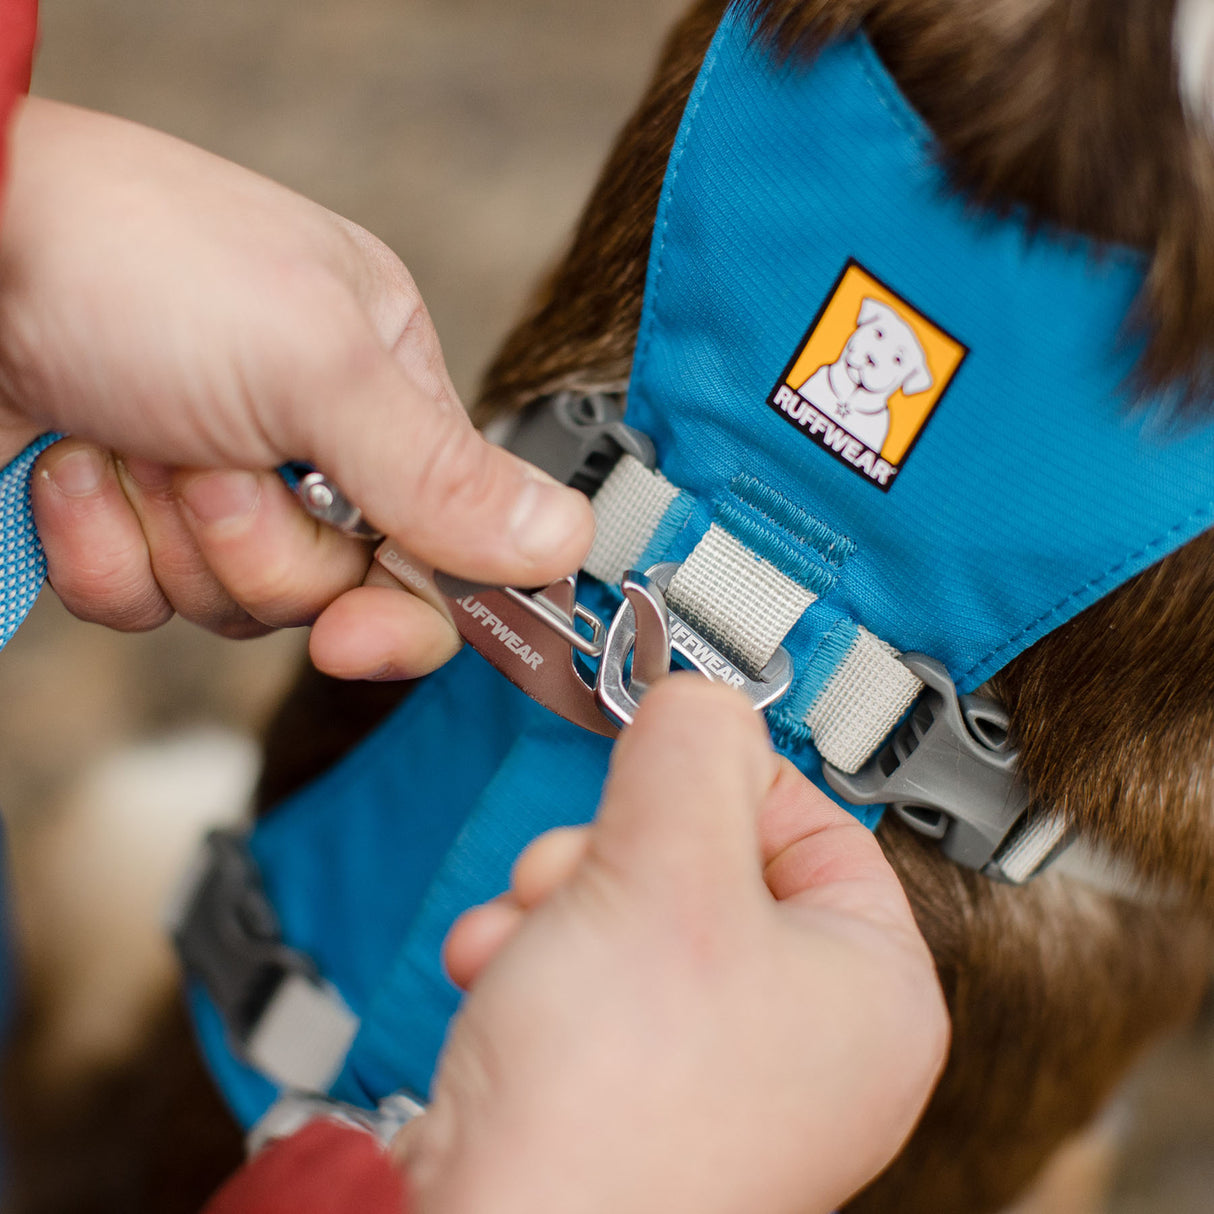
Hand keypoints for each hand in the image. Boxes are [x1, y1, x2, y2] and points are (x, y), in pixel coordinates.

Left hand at [0, 97, 591, 670]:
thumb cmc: (133, 263)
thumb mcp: (317, 364)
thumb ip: (443, 474)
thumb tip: (564, 540)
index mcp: (382, 391)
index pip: (442, 545)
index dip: (410, 610)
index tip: (361, 637)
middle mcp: (306, 446)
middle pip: (335, 592)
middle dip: (261, 546)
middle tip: (213, 463)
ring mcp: (213, 487)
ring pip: (235, 606)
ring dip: (171, 537)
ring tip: (132, 438)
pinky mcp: (128, 523)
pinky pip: (139, 603)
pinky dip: (98, 545)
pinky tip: (74, 461)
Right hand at [395, 677, 948, 1213]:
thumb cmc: (610, 1099)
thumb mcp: (663, 864)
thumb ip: (691, 748)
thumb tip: (701, 696)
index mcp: (871, 994)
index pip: (817, 823)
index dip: (727, 777)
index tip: (658, 762)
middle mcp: (811, 1045)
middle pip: (711, 865)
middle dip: (612, 850)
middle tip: (571, 868)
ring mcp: (723, 1078)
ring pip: (636, 913)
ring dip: (557, 901)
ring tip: (520, 937)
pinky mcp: (636, 1095)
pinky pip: (593, 979)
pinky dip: (535, 961)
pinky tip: (497, 978)